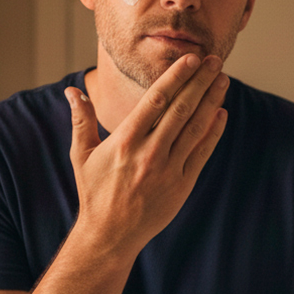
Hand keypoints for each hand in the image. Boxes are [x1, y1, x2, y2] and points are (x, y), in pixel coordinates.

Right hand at [65, 54, 228, 253]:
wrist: (110, 234)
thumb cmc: (94, 192)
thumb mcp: (81, 155)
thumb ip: (81, 120)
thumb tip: (72, 91)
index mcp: (124, 141)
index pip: (155, 101)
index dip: (175, 77)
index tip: (190, 59)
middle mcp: (149, 153)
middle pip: (180, 109)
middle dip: (199, 82)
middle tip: (213, 60)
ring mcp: (168, 170)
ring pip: (195, 128)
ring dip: (211, 101)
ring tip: (221, 79)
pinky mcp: (182, 185)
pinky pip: (202, 153)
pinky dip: (213, 132)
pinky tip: (221, 113)